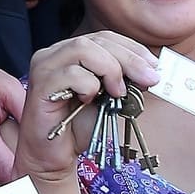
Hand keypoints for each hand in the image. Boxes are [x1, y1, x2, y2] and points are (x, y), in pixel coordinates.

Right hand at [16, 32, 157, 182]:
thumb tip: (150, 72)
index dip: (132, 48)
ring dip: (110, 69)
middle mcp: (55, 54)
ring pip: (83, 49)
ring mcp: (45, 67)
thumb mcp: (108, 98)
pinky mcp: (41, 85)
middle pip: (97, 41)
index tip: (154, 66)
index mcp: (71, 52)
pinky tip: (88, 101)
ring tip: (118, 92)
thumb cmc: (77, 126)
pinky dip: (89, 86)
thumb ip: (124, 81)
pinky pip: (71, 74)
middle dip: (129, 59)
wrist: (53, 156)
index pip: (105, 38)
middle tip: (148, 79)